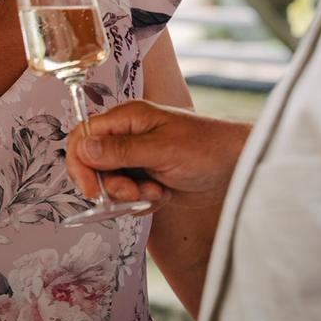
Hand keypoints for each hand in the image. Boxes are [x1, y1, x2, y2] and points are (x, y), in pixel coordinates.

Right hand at [66, 100, 247, 208]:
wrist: (239, 168)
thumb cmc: (207, 148)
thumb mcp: (163, 149)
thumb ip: (121, 151)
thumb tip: (83, 148)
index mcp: (127, 118)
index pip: (83, 136)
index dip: (80, 164)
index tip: (92, 189)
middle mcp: (127, 136)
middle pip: (93, 164)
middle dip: (110, 185)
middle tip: (132, 193)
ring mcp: (137, 158)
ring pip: (110, 184)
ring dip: (129, 195)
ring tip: (156, 193)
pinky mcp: (147, 178)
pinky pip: (128, 196)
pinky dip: (142, 202)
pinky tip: (163, 196)